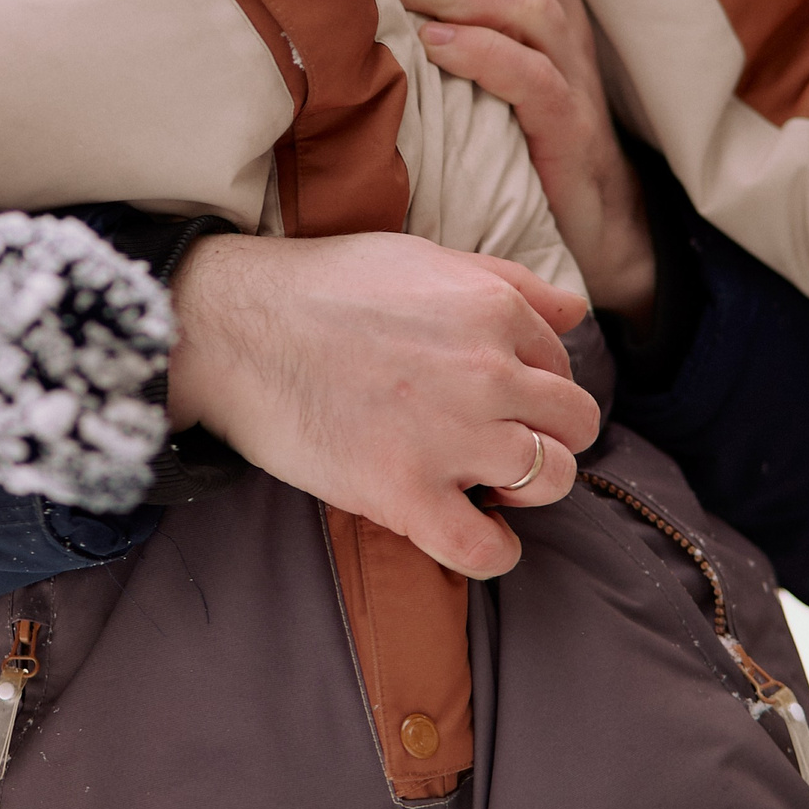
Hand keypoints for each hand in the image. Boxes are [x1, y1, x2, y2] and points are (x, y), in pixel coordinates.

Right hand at [164, 231, 600, 579]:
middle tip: (502, 441)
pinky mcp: (404, 494)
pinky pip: (488, 550)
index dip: (534, 385)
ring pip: (552, 481)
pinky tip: (473, 532)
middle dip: (549, 436)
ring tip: (485, 482)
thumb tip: (576, 310)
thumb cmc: (321, 286)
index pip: (562, 364)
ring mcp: (449, 437)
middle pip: (576, 426)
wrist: (232, 327)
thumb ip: (507, 281)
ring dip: (528, 488)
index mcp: (492, 310)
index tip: (499, 397)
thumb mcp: (423, 258)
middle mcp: (487, 373)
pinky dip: (494, 551)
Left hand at [375, 0, 656, 324]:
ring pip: (530, 2)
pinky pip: (534, 79)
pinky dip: (483, 54)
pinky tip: (436, 46)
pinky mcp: (569, 130)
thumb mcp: (490, 57)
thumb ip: (454, 7)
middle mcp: (568, 26)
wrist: (593, 223)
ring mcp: (574, 76)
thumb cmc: (521, 129)